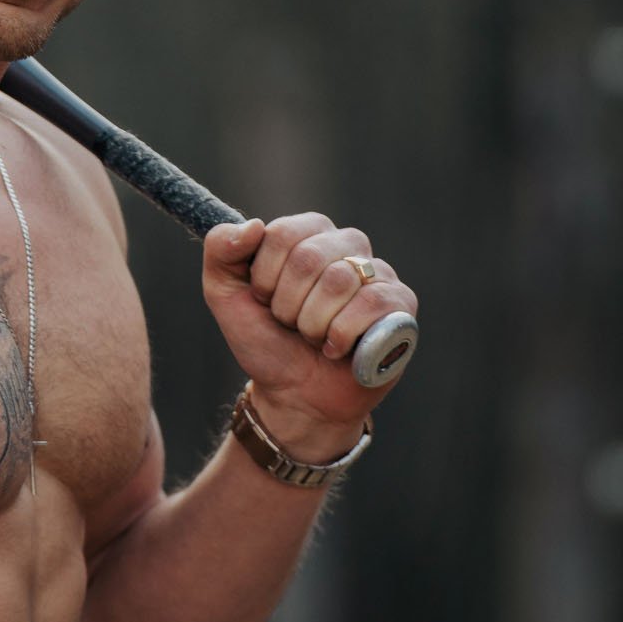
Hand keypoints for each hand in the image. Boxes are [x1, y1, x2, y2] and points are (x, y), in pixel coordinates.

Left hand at [202, 213, 417, 450]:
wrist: (294, 396)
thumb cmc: (266, 341)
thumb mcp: (224, 295)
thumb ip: (220, 251)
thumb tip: (252, 225)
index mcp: (308, 234)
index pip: (283, 233)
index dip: (265, 277)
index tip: (263, 300)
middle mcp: (346, 245)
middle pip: (309, 257)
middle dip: (287, 305)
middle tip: (291, 324)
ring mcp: (378, 272)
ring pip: (339, 280)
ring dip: (313, 324)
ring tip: (314, 337)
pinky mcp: (402, 303)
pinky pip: (372, 303)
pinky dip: (342, 336)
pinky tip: (338, 349)